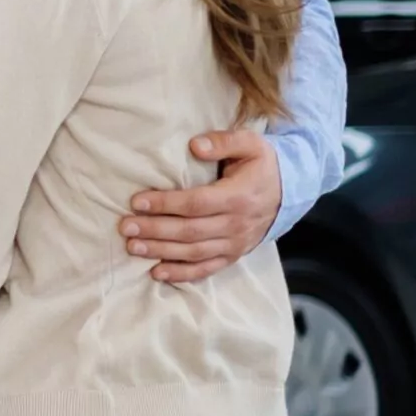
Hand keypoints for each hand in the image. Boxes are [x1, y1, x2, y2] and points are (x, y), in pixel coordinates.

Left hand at [126, 128, 279, 282]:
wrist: (289, 192)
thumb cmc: (262, 165)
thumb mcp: (251, 144)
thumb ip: (224, 141)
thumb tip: (195, 146)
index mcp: (238, 197)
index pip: (196, 203)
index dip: (165, 204)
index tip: (136, 202)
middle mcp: (236, 225)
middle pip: (190, 231)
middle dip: (155, 230)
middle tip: (125, 227)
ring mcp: (235, 244)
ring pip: (194, 253)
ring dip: (161, 252)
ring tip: (133, 247)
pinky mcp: (233, 255)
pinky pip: (206, 269)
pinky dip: (182, 274)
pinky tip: (157, 273)